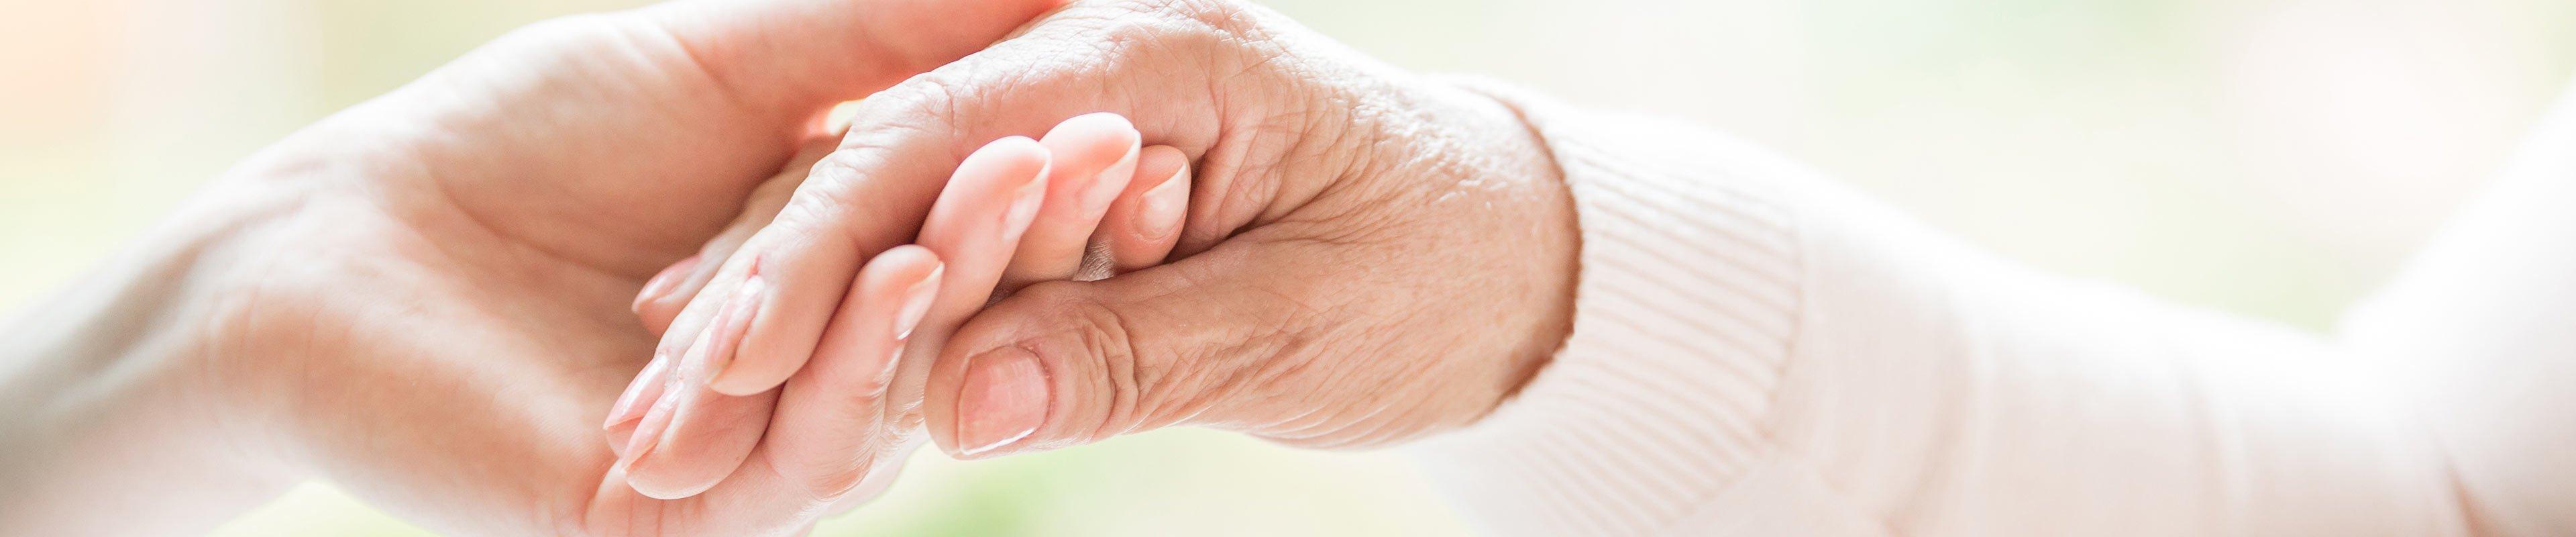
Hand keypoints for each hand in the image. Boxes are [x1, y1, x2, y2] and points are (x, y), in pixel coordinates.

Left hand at [142, 0, 1062, 533]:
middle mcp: (818, 379)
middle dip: (1031, 221)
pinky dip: (865, 357)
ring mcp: (760, 454)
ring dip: (970, 274)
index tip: (1118, 95)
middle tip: (1115, 138)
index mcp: (840, 283)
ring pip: (898, 381)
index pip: (971, 234)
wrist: (340, 241)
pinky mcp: (691, 518)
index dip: (1044, 168)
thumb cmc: (528, 139)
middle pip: (956, 312)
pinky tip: (905, 266)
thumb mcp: (736, 62)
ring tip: (1026, 171)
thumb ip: (883, 36)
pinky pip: (807, 450)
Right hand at [645, 0, 1581, 480]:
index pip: (941, 144)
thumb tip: (959, 404)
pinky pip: (930, 234)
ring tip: (657, 419)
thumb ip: (1132, 353)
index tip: (725, 361)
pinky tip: (745, 373)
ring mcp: (1073, 111)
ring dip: (774, 311)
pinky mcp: (1066, 174)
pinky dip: (846, 309)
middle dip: (761, 292)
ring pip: (886, 203)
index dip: (821, 255)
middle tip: (645, 419)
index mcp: (1158, 55)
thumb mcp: (1300, 328)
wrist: (1515, 251)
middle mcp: (1095, 59)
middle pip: (884, 165)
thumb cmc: (1439, 276)